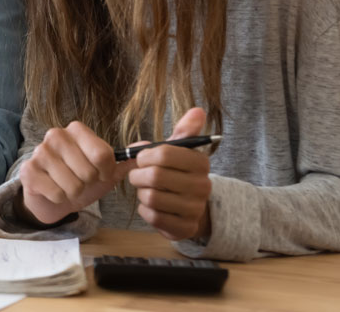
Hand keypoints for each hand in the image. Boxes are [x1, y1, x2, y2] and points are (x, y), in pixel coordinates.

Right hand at [18, 121, 133, 225]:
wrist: (52, 196)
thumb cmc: (80, 180)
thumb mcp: (105, 171)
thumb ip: (125, 160)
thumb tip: (150, 147)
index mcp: (76, 130)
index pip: (103, 154)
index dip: (105, 172)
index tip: (100, 174)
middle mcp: (56, 135)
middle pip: (88, 172)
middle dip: (87, 184)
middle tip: (80, 182)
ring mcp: (40, 152)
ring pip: (72, 185)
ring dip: (73, 193)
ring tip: (67, 187)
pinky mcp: (28, 170)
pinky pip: (56, 193)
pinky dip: (60, 199)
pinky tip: (54, 191)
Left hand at [128, 106, 212, 241]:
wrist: (190, 207)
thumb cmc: (178, 172)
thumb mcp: (180, 150)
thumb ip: (185, 130)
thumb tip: (198, 110)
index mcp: (200, 162)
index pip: (163, 154)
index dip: (144, 156)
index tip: (141, 158)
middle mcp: (202, 186)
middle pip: (154, 176)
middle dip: (138, 175)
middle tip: (138, 175)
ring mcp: (195, 209)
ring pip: (151, 197)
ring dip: (141, 193)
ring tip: (146, 189)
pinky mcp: (185, 228)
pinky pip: (152, 216)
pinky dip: (144, 210)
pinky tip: (151, 205)